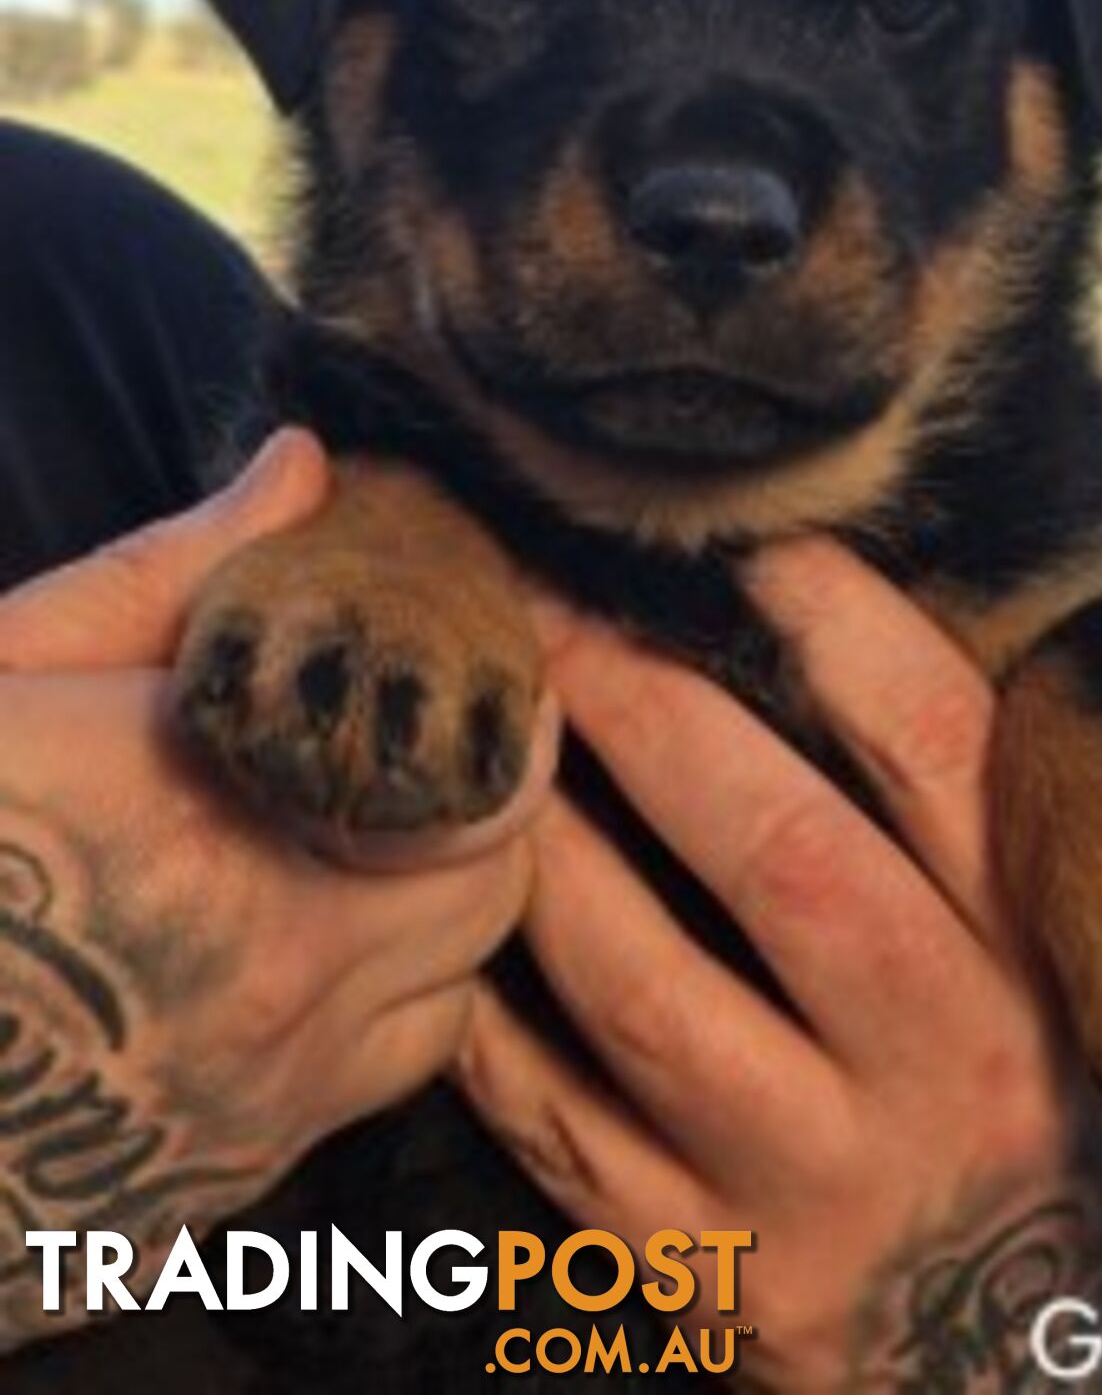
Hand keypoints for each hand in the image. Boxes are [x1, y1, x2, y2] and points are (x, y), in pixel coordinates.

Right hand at [0, 432, 555, 1352]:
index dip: (502, 718)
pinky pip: (362, 1096)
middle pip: (492, 891)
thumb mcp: (2, 672)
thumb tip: (305, 467)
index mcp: (223, 815)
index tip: (493, 669)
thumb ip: (167, 574)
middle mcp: (273, 968)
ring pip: (450, 1001)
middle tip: (428, 756)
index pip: (481, 779)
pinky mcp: (213, 1184)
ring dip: (433, 926)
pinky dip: (365, 1027)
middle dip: (478, 814)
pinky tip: (291, 968)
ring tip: (364, 859)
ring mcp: (252, 1094)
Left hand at [457, 541, 1101, 1391]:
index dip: (850, 630)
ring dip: (549, 839)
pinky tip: (463, 916)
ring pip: (640, 981)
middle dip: (648, 706)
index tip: (759, 542)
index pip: (952, 762)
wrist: (1019, 1394)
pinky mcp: (709, 1286)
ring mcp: (818, 1191)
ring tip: (493, 733)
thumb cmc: (1073, 1149)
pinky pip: (560, 1126)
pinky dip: (496, 1011)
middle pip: (776, 849)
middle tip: (551, 604)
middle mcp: (948, 1076)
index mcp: (1052, 980)